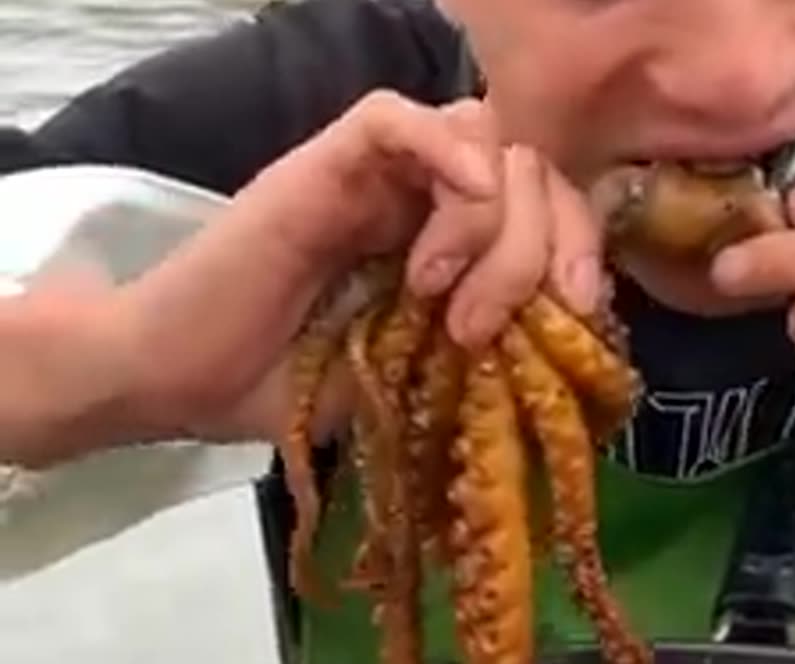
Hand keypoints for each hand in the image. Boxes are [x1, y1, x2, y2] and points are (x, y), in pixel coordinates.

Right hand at [110, 91, 603, 448]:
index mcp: (456, 244)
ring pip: (479, 132)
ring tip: (435, 294)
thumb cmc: (295, 387)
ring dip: (488, 217)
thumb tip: (580, 339)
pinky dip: (442, 152)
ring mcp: (377, 176)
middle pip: (528, 165)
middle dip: (539, 244)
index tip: (578, 314)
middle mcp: (426, 199)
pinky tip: (444, 219)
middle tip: (480, 325)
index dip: (582, 246)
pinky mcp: (322, 165)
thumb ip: (495, 347)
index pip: (551, 203)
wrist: (184, 383)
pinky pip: (395, 116)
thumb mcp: (422, 380)